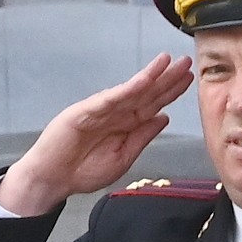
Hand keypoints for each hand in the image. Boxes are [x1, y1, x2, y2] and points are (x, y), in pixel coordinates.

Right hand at [0, 51, 193, 216]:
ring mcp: (100, 110)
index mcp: (126, 125)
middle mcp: (116, 113)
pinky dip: (127, 89)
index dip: (170, 91)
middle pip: (146, 93)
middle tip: (186, 63)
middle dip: (166, 78)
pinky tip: (143, 80)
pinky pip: (110, 99)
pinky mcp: (85, 111)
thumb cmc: (83, 171)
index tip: (189, 79)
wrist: (52, 179)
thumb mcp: (122, 157)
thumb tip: (164, 118)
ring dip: (150, 76)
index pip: (153, 104)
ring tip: (168, 62)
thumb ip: (142, 137)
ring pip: (130, 91)